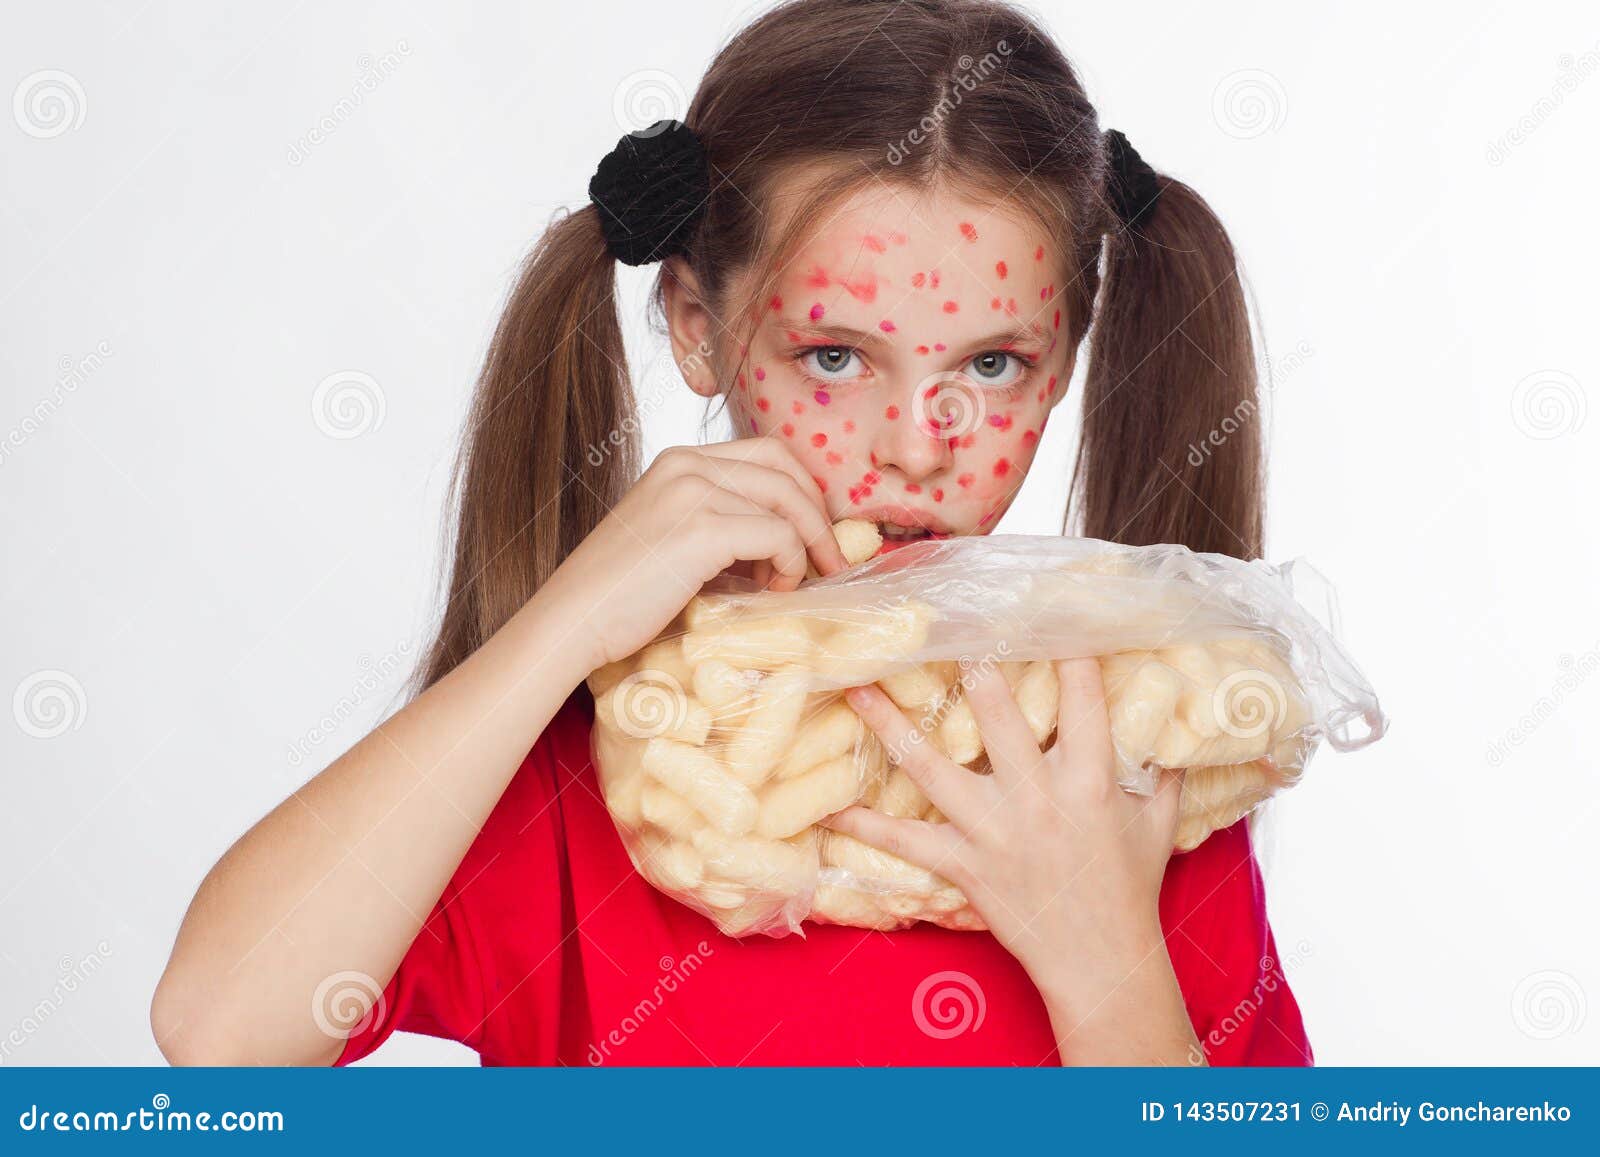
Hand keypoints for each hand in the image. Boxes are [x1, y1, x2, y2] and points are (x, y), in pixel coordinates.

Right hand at [540, 437, 848, 674]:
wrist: (571, 622)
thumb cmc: (617, 597)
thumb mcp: (672, 542)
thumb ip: (721, 529)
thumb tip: (783, 549)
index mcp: (679, 461)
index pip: (766, 453)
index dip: (801, 490)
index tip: (813, 533)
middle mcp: (687, 465)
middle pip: (785, 467)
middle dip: (817, 512)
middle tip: (828, 558)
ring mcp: (693, 492)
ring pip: (788, 502)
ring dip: (808, 544)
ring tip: (800, 581)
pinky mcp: (702, 528)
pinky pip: (778, 535)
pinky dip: (789, 564)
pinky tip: (775, 591)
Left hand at [827, 657, 1200, 1063]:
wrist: (1101, 962)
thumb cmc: (1130, 890)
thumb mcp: (1158, 826)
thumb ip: (1161, 774)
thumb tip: (1172, 732)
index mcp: (1091, 781)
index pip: (1081, 699)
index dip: (1065, 650)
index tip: (1046, 610)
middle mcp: (1038, 798)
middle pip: (997, 717)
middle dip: (970, 670)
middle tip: (939, 627)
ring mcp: (994, 831)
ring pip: (932, 767)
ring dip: (890, 726)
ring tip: (856, 689)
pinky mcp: (964, 865)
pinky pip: (905, 841)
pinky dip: (864, 827)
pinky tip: (828, 810)